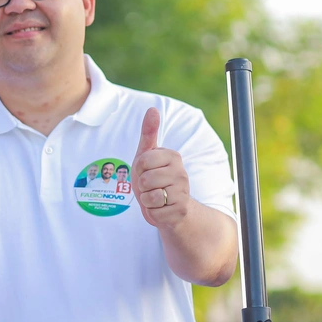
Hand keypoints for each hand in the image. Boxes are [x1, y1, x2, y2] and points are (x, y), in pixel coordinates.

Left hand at [132, 108, 189, 228]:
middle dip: (142, 186)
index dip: (138, 169)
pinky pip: (154, 212)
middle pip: (144, 180)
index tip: (147, 170)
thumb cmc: (154, 178)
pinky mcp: (180, 211)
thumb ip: (149, 133)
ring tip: (155, 197)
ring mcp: (183, 193)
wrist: (171, 207)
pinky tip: (161, 209)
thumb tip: (152, 109)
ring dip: (146, 200)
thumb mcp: (146, 155)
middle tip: (151, 187)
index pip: (142, 161)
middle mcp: (182, 173)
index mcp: (173, 156)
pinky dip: (152, 213)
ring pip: (149, 197)